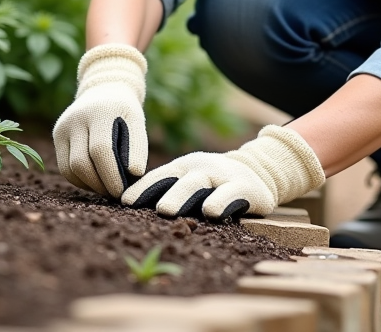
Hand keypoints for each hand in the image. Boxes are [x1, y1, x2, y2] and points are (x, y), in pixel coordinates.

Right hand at [53, 44, 147, 198]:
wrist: (103, 90)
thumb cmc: (124, 110)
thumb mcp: (137, 122)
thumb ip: (138, 147)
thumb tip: (134, 174)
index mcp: (99, 112)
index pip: (101, 149)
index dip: (111, 175)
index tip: (122, 191)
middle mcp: (76, 118)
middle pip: (81, 163)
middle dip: (99, 184)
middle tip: (115, 194)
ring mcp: (63, 127)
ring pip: (69, 168)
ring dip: (89, 185)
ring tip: (106, 188)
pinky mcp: (57, 135)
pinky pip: (65, 167)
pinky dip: (80, 180)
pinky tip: (95, 182)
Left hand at [120, 125, 324, 221]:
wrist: (256, 172)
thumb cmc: (212, 183)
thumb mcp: (189, 182)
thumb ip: (167, 192)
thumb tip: (128, 211)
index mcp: (183, 168)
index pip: (159, 177)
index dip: (142, 189)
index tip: (123, 203)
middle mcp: (200, 169)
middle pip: (179, 180)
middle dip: (162, 193)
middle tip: (147, 207)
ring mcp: (222, 177)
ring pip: (201, 185)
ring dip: (184, 196)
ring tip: (168, 210)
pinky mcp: (245, 188)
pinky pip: (232, 194)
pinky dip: (222, 201)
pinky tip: (213, 212)